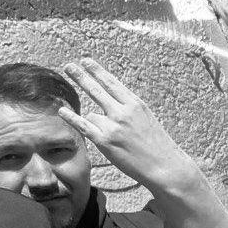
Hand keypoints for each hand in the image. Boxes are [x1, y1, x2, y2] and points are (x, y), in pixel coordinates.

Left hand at [59, 58, 201, 194]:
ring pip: (91, 115)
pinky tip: (62, 111)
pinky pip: (83, 126)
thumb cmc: (156, 145)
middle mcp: (123, 112)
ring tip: (117, 139)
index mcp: (135, 104)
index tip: (85, 60)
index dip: (96, 71)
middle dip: (81, 76)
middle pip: (96, 90)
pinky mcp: (104, 141)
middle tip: (69, 66)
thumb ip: (126, 108)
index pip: (112, 83)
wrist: (165, 166)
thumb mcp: (145, 118)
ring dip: (97, 125)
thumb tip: (102, 105)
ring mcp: (113, 126)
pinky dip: (72, 118)